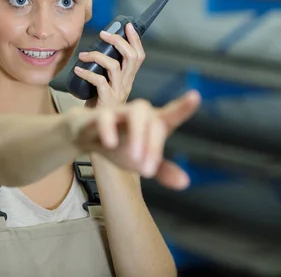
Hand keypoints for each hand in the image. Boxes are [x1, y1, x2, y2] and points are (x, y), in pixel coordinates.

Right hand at [70, 90, 200, 189]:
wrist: (85, 134)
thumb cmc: (119, 144)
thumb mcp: (140, 160)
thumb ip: (162, 169)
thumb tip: (185, 183)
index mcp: (152, 124)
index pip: (170, 115)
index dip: (182, 107)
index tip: (195, 96)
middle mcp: (139, 115)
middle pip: (155, 121)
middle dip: (154, 146)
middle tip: (148, 171)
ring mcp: (119, 112)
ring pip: (136, 112)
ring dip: (138, 134)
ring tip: (135, 158)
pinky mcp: (98, 116)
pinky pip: (105, 117)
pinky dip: (108, 130)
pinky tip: (110, 144)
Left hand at [74, 23, 144, 107]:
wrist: (96, 125)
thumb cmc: (98, 102)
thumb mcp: (107, 83)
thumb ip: (106, 69)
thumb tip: (97, 48)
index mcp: (128, 78)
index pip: (138, 56)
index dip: (135, 40)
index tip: (127, 25)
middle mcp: (127, 84)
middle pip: (131, 57)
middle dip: (118, 41)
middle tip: (102, 34)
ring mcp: (118, 92)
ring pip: (114, 67)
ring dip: (97, 56)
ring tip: (83, 55)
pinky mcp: (107, 100)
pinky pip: (99, 82)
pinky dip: (87, 73)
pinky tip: (78, 70)